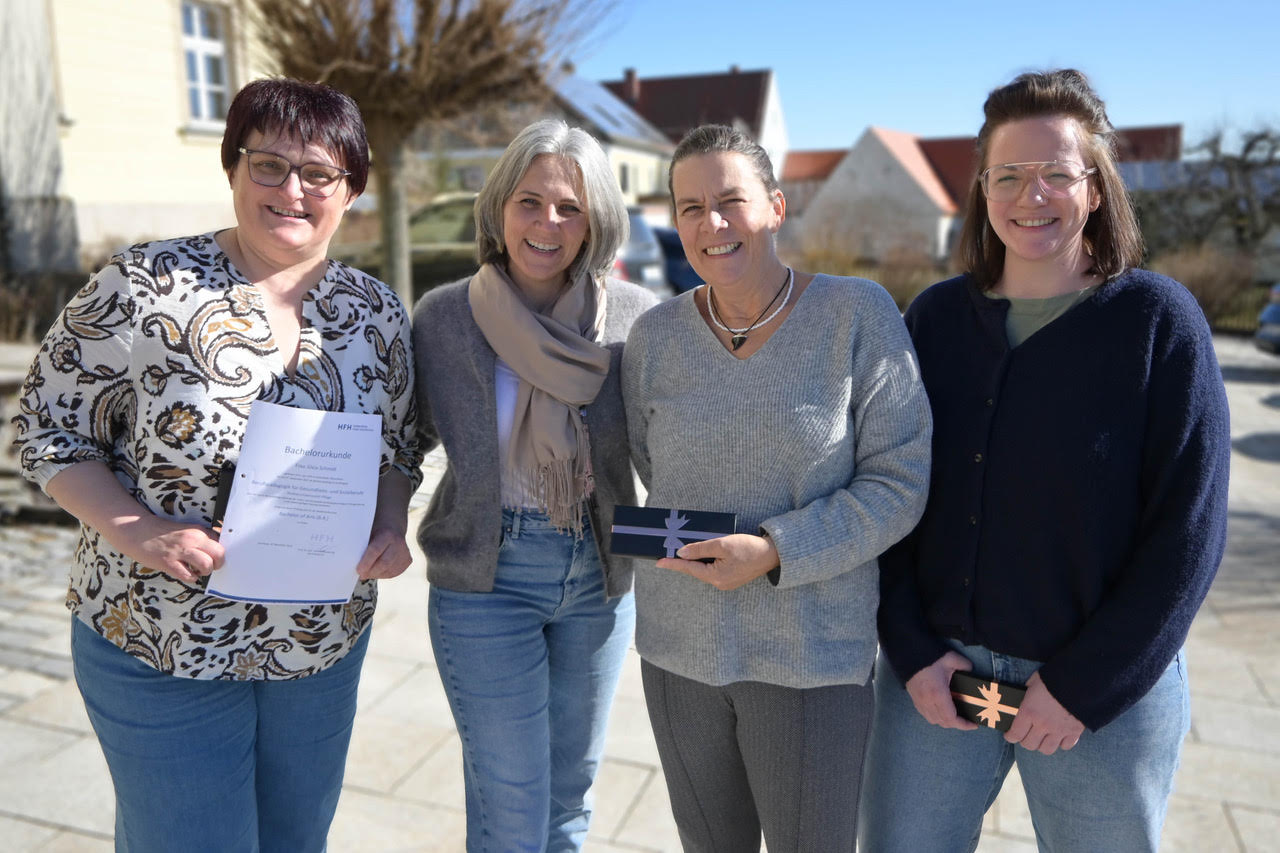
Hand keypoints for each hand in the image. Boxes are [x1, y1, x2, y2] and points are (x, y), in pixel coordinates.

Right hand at [112, 514, 224, 584]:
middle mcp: (192, 539)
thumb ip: (202, 538)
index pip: (221, 543)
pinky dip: (190, 578)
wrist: (138, 531)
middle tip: (209, 566)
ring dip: (205, 572)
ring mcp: (180, 551)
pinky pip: (188, 575)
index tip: (214, 558)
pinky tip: (185, 573)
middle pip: (219, 553)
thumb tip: (218, 548)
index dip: (219, 554)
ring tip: (197, 571)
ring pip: (206, 564)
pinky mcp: (168, 562)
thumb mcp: (188, 531)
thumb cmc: (165, 533)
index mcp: (199, 531)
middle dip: (217, 564)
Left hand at [356, 525, 412, 579]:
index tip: (358, 570)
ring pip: (389, 571)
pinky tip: (378, 570)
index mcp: (388, 534)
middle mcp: (399, 543)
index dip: (366, 562)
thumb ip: (364, 547)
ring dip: (376, 574)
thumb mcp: (369, 533)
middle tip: (361, 574)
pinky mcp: (408, 560)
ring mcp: (405, 552)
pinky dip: (383, 574)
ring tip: (369, 571)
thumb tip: (355, 563)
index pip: (376, 550)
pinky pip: (394, 573)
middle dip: (371, 572)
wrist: (393, 526)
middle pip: (384, 563)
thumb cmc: (376, 530)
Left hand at [655, 533, 778, 590]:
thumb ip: (700, 549)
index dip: (673, 564)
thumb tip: (682, 553)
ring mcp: (726, 582)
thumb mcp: (722, 544)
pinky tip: (702, 553)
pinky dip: (706, 561)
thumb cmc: (749, 548)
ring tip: (683, 550)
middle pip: (696, 570)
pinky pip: (713, 569)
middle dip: (683, 561)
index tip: (658, 562)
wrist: (772, 554)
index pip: (689, 568)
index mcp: (716, 577)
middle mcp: (720, 583)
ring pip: (704, 569)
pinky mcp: (731, 578)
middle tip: (668, 552)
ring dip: (695, 560)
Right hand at [905, 651, 979, 729]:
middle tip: (967, 720)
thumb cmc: (928, 657)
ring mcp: (919, 701)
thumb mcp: (951, 659)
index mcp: (938, 694)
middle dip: (957, 724)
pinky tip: (941, 710)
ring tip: (955, 716)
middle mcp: (927, 701)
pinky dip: (935, 717)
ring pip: (934, 720)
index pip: (951, 718)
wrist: (907, 654)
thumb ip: (965, 666)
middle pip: (943, 722)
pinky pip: (926, 714)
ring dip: (945, 721)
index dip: (964, 725)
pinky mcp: (914, 698)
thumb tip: (971, 671)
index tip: (973, 724)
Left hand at [1004, 671, 1083, 753]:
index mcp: (1029, 712)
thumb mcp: (1034, 681)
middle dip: (1025, 741)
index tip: (1009, 736)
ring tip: (1042, 739)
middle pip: (1029, 745)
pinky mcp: (1074, 732)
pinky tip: (1059, 737)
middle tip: (1025, 735)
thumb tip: (1023, 695)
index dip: (1010, 737)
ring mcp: (1059, 730)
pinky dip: (1061, 743)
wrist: (1081, 681)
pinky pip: (1065, 746)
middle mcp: (1042, 725)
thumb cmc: (1055, 678)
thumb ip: (1027, 691)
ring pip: (1047, 749)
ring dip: (1042, 745)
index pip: (1015, 734)